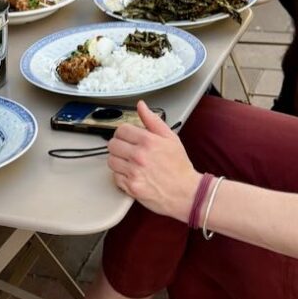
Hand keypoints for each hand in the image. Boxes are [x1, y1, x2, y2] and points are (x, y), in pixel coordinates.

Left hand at [107, 103, 201, 221]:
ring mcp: (134, 172)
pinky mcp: (131, 187)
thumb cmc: (179, 166)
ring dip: (119, 161)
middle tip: (128, 151)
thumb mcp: (170, 138)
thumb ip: (153, 120)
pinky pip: (115, 177)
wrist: (186, 192)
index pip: (121, 130)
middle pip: (112, 144)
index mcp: (148, 141)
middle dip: (119, 146)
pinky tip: (133, 175)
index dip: (124, 133)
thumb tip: (141, 106)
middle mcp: (139, 156)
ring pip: (111, 161)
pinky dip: (121, 176)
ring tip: (130, 163)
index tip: (128, 138)